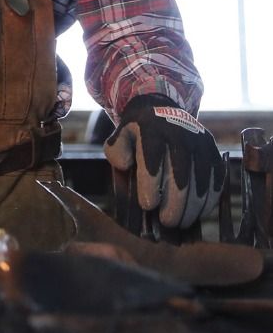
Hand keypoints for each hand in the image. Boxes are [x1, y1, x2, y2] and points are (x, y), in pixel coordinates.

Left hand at [104, 93, 224, 227]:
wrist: (161, 110)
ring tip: (181, 223)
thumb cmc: (138, 132)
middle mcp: (179, 134)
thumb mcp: (120, 135)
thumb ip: (116, 151)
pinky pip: (216, 180)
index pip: (152, 161)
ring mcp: (199, 142)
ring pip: (200, 181)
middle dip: (174, 203)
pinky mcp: (214, 151)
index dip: (150, 186)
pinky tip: (198, 213)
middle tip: (166, 222)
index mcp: (152, 130)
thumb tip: (125, 165)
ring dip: (192, 206)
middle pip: (180, 175)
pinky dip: (208, 200)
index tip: (147, 206)